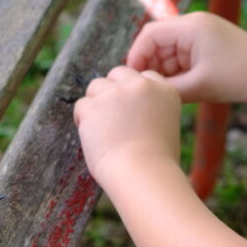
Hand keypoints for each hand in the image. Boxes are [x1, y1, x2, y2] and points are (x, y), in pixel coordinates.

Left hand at [73, 67, 181, 185]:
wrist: (144, 173)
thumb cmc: (156, 162)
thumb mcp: (165, 126)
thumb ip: (150, 110)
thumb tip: (129, 108)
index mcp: (164, 89)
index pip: (144, 77)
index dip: (132, 91)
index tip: (129, 109)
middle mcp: (141, 85)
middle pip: (118, 73)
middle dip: (111, 90)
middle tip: (111, 118)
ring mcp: (116, 93)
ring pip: (96, 86)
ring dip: (96, 103)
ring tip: (103, 131)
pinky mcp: (93, 105)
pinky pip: (81, 106)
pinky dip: (83, 120)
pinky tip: (94, 138)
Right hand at [126, 12, 246, 102]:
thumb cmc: (243, 77)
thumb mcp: (200, 86)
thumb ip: (168, 89)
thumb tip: (144, 93)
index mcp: (190, 26)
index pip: (148, 35)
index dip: (136, 57)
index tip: (134, 81)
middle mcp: (194, 24)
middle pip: (156, 42)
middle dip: (150, 65)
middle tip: (147, 90)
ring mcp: (202, 34)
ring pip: (168, 52)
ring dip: (164, 71)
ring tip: (166, 92)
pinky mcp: (209, 45)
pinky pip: (182, 57)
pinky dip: (177, 72)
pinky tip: (179, 89)